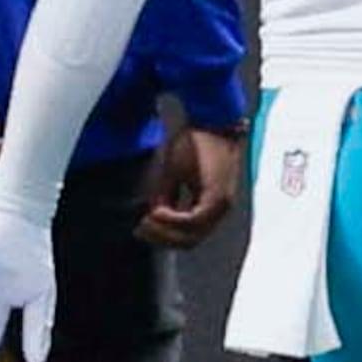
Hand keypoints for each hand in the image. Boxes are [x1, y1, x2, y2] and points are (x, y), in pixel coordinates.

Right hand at [137, 125, 241, 248]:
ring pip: (192, 236)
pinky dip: (172, 220)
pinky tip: (156, 212)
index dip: (162, 237)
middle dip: (161, 239)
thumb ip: (166, 197)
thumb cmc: (196, 141)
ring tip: (146, 221)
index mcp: (211, 205)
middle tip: (140, 229)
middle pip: (189, 242)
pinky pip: (193, 221)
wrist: (212, 120)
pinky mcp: (218, 197)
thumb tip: (154, 215)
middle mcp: (219, 210)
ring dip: (165, 232)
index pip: (188, 236)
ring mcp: (221, 205)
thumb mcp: (174, 174)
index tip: (141, 229)